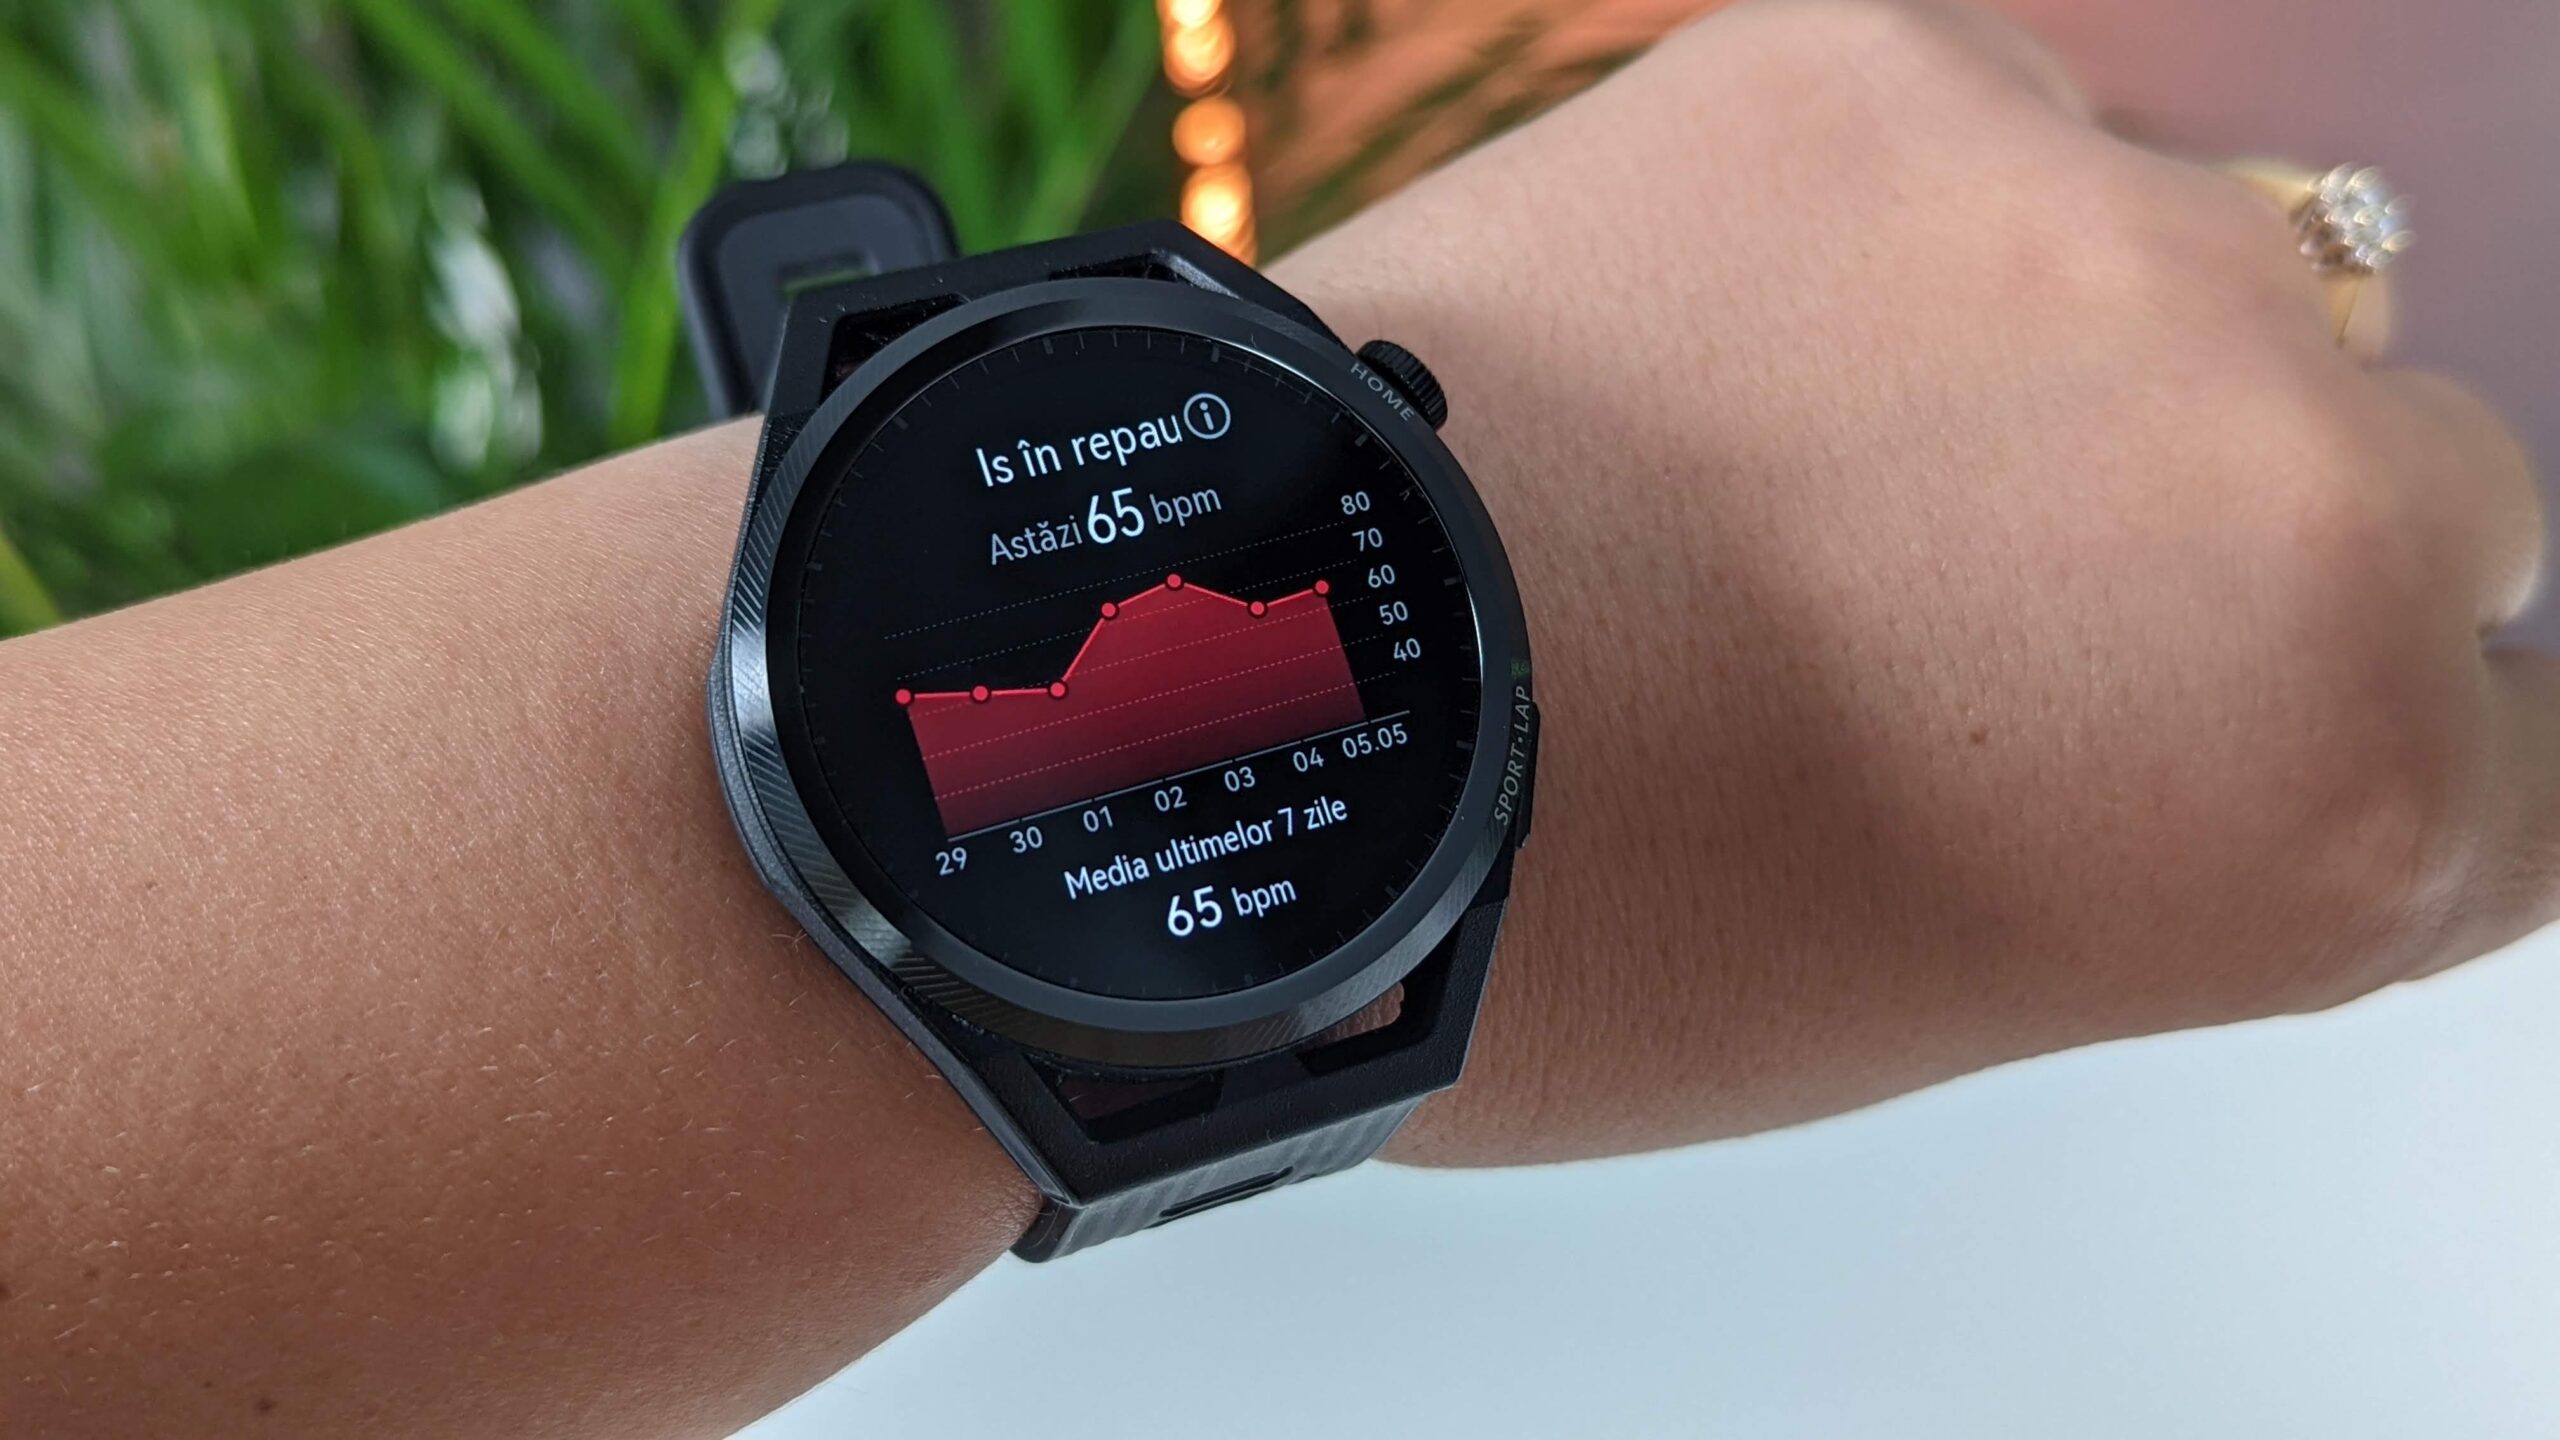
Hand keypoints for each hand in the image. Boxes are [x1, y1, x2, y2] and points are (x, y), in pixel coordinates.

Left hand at [1271, 0, 2551, 1163]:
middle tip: (2006, 591)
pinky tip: (1740, 321)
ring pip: (2247, 273)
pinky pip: (2012, 124)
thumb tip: (2243, 649)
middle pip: (2435, 493)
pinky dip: (1916, 215)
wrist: (1264, 726)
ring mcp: (2120, 251)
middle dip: (2252, 548)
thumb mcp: (1972, 958)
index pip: (2537, 754)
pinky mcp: (1898, 68)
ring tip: (1839, 447)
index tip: (2245, 713)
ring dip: (2100, 357)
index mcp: (2347, 807)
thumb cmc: (1577, 922)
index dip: (2361, 735)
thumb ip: (2202, 798)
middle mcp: (2313, 508)